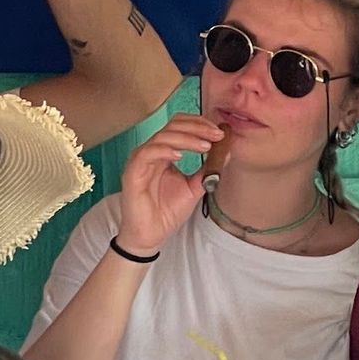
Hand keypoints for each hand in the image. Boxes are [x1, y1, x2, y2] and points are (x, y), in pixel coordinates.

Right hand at [116, 113, 221, 254]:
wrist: (151, 235)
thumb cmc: (167, 212)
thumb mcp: (194, 187)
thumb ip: (207, 169)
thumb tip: (226, 152)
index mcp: (163, 152)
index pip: (180, 126)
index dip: (200, 124)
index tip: (220, 133)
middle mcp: (151, 152)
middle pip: (172, 126)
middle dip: (197, 127)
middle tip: (217, 135)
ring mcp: (140, 161)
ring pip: (162, 137)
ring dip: (186, 138)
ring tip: (205, 146)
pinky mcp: (132, 173)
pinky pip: (147, 153)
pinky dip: (164, 150)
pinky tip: (180, 156)